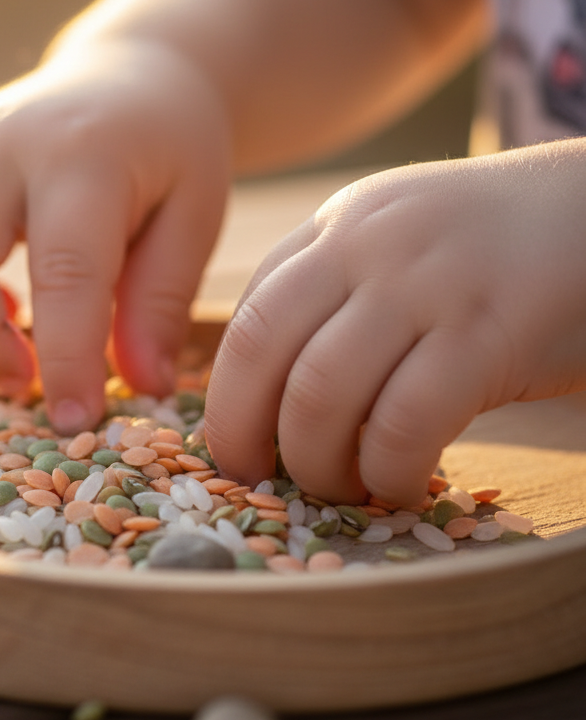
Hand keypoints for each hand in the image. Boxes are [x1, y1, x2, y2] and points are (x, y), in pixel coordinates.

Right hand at [0, 38, 231, 431]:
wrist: (127, 75)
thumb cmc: (170, 152)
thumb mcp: (194, 216)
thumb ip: (163, 300)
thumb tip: (141, 387)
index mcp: (85, 156)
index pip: (64, 269)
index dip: (66, 357)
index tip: (76, 421)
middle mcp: (4, 145)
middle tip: (24, 384)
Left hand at [205, 140, 585, 504]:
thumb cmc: (494, 252)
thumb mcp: (396, 246)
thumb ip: (332, 297)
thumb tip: (268, 396)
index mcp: (335, 229)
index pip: (249, 318)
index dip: (226, 395)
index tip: (233, 448)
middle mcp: (365, 245)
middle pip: (260, 351)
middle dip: (240, 431)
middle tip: (255, 481)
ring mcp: (425, 284)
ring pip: (321, 393)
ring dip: (315, 463)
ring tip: (338, 490)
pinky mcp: (487, 332)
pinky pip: (403, 422)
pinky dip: (386, 471)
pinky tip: (398, 486)